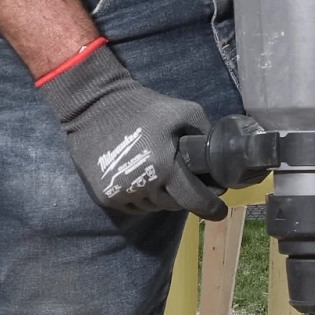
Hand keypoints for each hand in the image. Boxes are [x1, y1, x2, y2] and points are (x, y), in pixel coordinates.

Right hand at [35, 44, 240, 235]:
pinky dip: (141, 197)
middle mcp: (143, 186)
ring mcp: (121, 194)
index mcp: (164, 167)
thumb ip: (205, 133)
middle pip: (174, 205)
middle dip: (184, 195)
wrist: (92, 104)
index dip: (211, 207)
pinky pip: (133, 206)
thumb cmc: (141, 106)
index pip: (194, 200)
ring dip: (161, 196)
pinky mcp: (104, 197)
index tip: (219, 210)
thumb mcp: (182, 111)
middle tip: (186, 180)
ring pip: (153, 207)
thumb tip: (222, 157)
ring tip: (160, 175)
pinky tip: (141, 178)